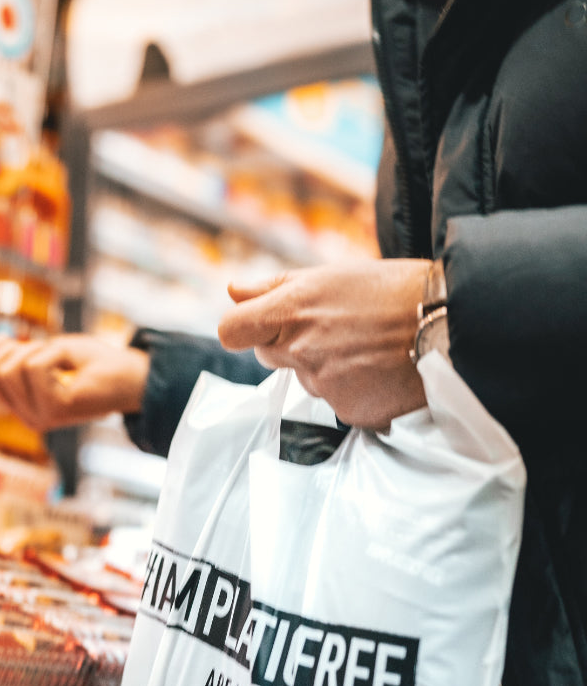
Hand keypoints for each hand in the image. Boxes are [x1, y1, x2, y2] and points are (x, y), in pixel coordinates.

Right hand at [0, 334, 149, 431]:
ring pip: (8, 371)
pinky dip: (51, 353)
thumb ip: (12, 359)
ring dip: (34, 351)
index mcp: (22, 407)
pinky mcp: (54, 409)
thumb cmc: (93, 363)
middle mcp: (27, 418)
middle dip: (11, 352)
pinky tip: (69, 365)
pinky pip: (33, 367)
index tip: (10, 339)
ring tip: (59, 358)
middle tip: (43, 351)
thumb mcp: (44, 354)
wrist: (132, 377)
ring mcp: (39, 417)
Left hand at [218, 260, 429, 429]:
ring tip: (367, 347)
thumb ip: (274, 287)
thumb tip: (232, 290)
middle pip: (267, 355)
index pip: (232, 331)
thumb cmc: (393, 291)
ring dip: (325, 368)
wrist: (453, 321)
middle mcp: (302, 347)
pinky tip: (379, 372)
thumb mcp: (332, 275)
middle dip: (290, 344)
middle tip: (334, 330)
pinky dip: (352, 392)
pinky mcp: (348, 410)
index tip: (259, 327)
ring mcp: (323, 383)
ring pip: (304, 380)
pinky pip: (335, 404)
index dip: (243, 329)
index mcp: (293, 308)